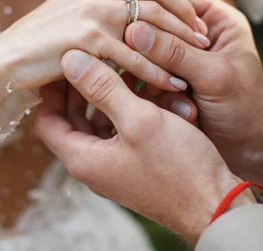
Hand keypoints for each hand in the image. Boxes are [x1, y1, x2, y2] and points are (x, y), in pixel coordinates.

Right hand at [0, 0, 210, 91]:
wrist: (8, 59)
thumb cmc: (44, 39)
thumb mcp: (73, 8)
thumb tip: (137, 1)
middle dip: (186, 9)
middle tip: (202, 32)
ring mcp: (90, 12)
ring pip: (149, 20)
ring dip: (177, 39)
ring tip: (196, 56)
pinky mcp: (85, 40)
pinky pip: (133, 55)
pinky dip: (156, 71)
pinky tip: (171, 83)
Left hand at [35, 50, 254, 246]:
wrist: (216, 206)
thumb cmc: (179, 168)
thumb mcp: (138, 120)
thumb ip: (102, 88)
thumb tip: (69, 60)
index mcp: (82, 158)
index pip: (46, 120)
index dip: (49, 89)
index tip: (62, 61)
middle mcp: (93, 163)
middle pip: (72, 117)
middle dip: (81, 86)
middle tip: (91, 55)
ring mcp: (115, 164)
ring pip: (99, 119)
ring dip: (107, 92)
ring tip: (120, 63)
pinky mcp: (135, 161)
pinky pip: (121, 127)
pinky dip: (127, 105)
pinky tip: (143, 84)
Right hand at [124, 0, 262, 194]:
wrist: (252, 154)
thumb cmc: (247, 109)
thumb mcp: (216, 76)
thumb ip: (176, 53)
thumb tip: (134, 30)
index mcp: (215, 20)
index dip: (154, 3)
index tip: (130, 17)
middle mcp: (193, 36)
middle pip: (155, 24)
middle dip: (152, 51)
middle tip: (159, 71)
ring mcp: (177, 61)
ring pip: (145, 54)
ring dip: (153, 77)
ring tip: (178, 98)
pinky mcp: (164, 84)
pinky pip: (144, 79)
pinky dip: (151, 95)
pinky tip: (170, 108)